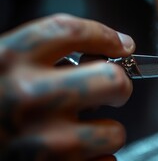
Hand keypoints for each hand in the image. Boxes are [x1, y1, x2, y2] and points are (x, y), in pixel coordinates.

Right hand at [0, 13, 134, 159]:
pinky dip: (96, 160)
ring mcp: (40, 141)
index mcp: (7, 60)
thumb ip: (41, 56)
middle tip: (110, 91)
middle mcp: (26, 97)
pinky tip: (73, 155)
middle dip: (118, 86)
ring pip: (114, 132)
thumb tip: (108, 51)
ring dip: (105, 132)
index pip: (71, 32)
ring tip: (81, 131)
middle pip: (112, 79)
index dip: (105, 36)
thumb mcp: (0, 68)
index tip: (122, 44)